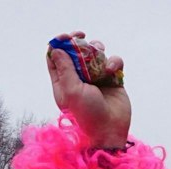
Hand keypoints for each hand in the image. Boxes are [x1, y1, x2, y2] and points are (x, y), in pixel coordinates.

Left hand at [47, 32, 130, 149]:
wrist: (110, 130)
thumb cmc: (87, 115)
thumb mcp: (71, 91)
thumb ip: (64, 69)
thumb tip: (56, 50)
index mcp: (63, 83)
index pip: (56, 59)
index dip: (59, 45)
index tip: (66, 36)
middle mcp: (78, 80)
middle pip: (76, 52)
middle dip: (79, 43)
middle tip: (82, 36)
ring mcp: (96, 79)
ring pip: (96, 54)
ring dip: (98, 51)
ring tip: (100, 58)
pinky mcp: (112, 79)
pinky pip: (113, 61)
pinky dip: (114, 62)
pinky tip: (112, 71)